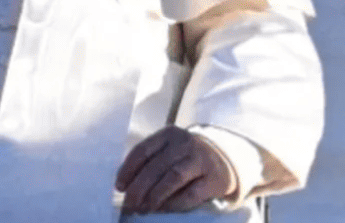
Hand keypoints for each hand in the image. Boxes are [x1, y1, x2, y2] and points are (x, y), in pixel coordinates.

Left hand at [115, 127, 236, 213]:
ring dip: (154, 196)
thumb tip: (126, 186)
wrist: (225, 158)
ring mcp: (200, 160)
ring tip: (143, 209)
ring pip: (172, 178)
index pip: (142, 150)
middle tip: (129, 204)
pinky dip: (174, 204)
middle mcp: (184, 143)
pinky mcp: (214, 179)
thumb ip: (150, 162)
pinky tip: (162, 210)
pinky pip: (191, 194)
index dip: (128, 170)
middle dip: (139, 188)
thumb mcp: (169, 150)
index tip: (119, 187)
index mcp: (168, 134)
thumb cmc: (186, 157)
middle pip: (156, 166)